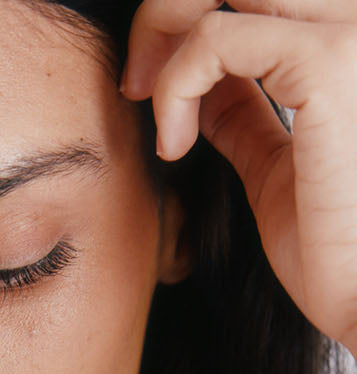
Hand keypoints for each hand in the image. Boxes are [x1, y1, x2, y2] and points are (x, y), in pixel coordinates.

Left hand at [121, 0, 356, 354]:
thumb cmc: (335, 251)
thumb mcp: (278, 164)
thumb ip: (245, 112)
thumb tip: (202, 85)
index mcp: (346, 39)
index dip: (190, 19)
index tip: (150, 87)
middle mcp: (356, 20)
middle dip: (170, 12)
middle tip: (137, 86)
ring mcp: (351, 32)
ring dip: (165, 40)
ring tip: (158, 119)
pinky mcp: (328, 63)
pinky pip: (217, 37)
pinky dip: (176, 86)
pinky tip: (176, 145)